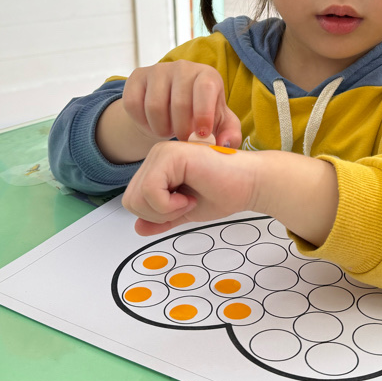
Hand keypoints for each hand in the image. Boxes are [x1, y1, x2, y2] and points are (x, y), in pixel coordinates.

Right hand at [122, 60, 241, 146]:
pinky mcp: (137, 76)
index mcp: (207, 75)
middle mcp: (183, 67)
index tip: (201, 134)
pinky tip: (152, 123)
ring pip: (154, 106)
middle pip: (179, 102)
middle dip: (181, 129)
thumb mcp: (220, 125)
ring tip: (169, 130)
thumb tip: (225, 143)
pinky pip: (134, 104)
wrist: (171, 108)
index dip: (203, 113)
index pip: (205, 88)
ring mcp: (158, 69)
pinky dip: (142, 122)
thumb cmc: (201, 116)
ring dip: (160, 128)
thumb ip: (230, 135)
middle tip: (183, 137)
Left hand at [122, 141, 256, 234]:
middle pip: (130, 200)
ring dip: (165, 210)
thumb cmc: (225, 192)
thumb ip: (161, 218)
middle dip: (158, 215)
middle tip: (186, 205)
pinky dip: (169, 205)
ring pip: (137, 197)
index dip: (156, 215)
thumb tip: (138, 228)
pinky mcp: (171, 155)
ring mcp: (162, 152)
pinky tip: (189, 197)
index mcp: (158, 165)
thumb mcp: (185, 211)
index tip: (183, 206)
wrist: (251, 183)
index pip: (133, 199)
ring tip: (189, 199)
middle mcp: (156, 155)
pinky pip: (151, 191)